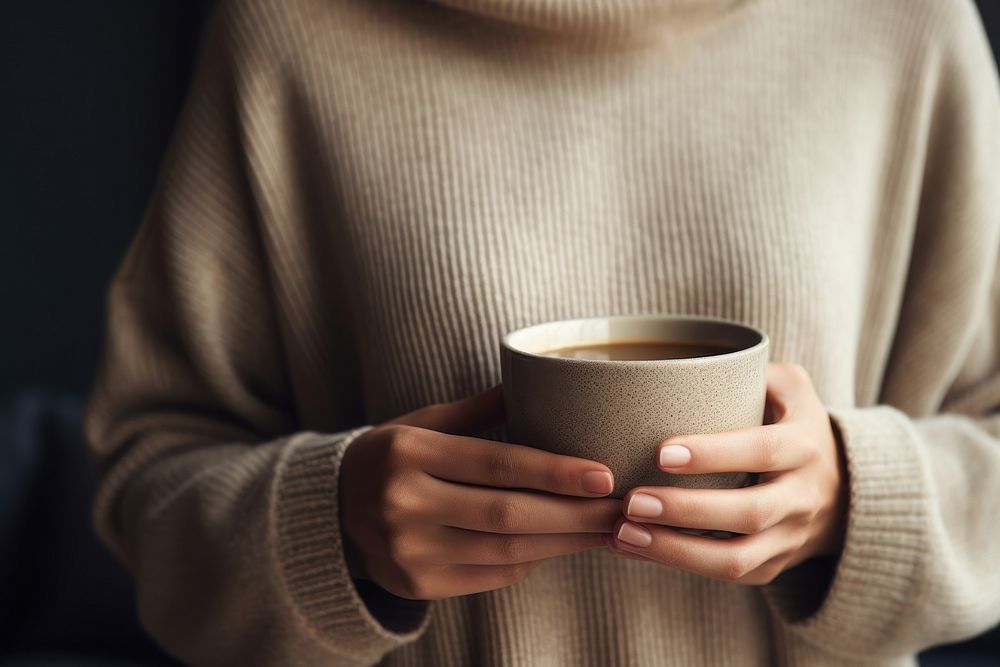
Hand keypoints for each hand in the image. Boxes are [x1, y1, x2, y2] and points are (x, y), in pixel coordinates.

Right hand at [339, 386, 620, 599]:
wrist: (328, 514)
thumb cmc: (388, 457)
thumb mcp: (421, 422)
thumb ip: (478, 409)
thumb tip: (542, 380)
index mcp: (409, 452)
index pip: (496, 463)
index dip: (555, 471)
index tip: (604, 474)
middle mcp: (404, 503)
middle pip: (508, 515)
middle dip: (576, 515)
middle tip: (624, 509)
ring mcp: (408, 551)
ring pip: (505, 552)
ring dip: (565, 543)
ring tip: (606, 530)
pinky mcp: (417, 585)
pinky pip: (490, 577)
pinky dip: (531, 562)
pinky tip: (561, 546)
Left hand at [608, 362, 847, 584]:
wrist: (842, 490)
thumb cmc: (793, 424)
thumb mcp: (788, 387)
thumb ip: (746, 370)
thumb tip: (679, 364)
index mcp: (805, 445)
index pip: (764, 450)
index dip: (715, 454)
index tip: (661, 452)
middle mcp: (802, 497)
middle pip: (748, 513)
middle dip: (686, 511)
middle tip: (630, 502)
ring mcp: (789, 538)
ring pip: (736, 560)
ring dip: (674, 551)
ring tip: (622, 533)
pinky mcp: (770, 567)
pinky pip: (725, 574)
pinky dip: (676, 563)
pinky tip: (632, 546)